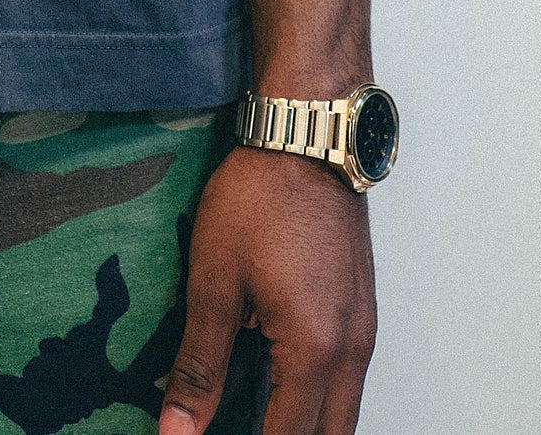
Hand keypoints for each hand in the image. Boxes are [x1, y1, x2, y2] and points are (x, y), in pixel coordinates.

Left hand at [158, 144, 376, 434]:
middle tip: (236, 432)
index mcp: (314, 351)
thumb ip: (199, 366)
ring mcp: (364, 330)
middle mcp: (352, 350)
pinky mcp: (362, 309)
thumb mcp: (214, 282)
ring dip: (307, 426)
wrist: (306, 134)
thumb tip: (177, 431)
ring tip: (257, 419)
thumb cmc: (260, 197)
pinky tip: (281, 388)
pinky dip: (319, 400)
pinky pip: (348, 381)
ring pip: (344, 413)